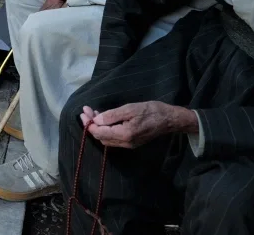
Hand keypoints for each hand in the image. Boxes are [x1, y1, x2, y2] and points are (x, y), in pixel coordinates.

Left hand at [80, 102, 198, 148]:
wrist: (170, 119)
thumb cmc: (151, 111)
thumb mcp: (130, 108)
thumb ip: (112, 115)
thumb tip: (96, 120)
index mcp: (125, 134)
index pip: (100, 133)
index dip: (89, 123)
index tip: (83, 112)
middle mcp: (125, 143)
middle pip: (101, 137)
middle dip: (91, 125)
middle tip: (85, 111)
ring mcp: (129, 144)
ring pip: (106, 139)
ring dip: (97, 127)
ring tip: (92, 113)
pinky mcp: (131, 142)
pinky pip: (113, 138)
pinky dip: (106, 129)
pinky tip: (104, 119)